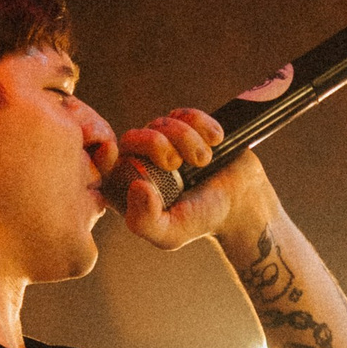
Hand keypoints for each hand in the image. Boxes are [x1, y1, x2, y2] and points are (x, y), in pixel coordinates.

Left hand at [114, 110, 271, 247]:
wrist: (242, 205)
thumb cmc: (201, 222)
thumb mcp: (170, 233)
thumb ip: (145, 221)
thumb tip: (137, 186)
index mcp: (126, 188)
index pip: (105, 164)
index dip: (110, 155)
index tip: (128, 156)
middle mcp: (140, 162)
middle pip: (132, 138)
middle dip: (157, 145)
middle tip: (178, 163)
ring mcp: (164, 142)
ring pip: (161, 123)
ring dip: (186, 138)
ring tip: (205, 160)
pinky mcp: (187, 127)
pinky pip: (184, 114)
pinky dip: (202, 124)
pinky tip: (216, 141)